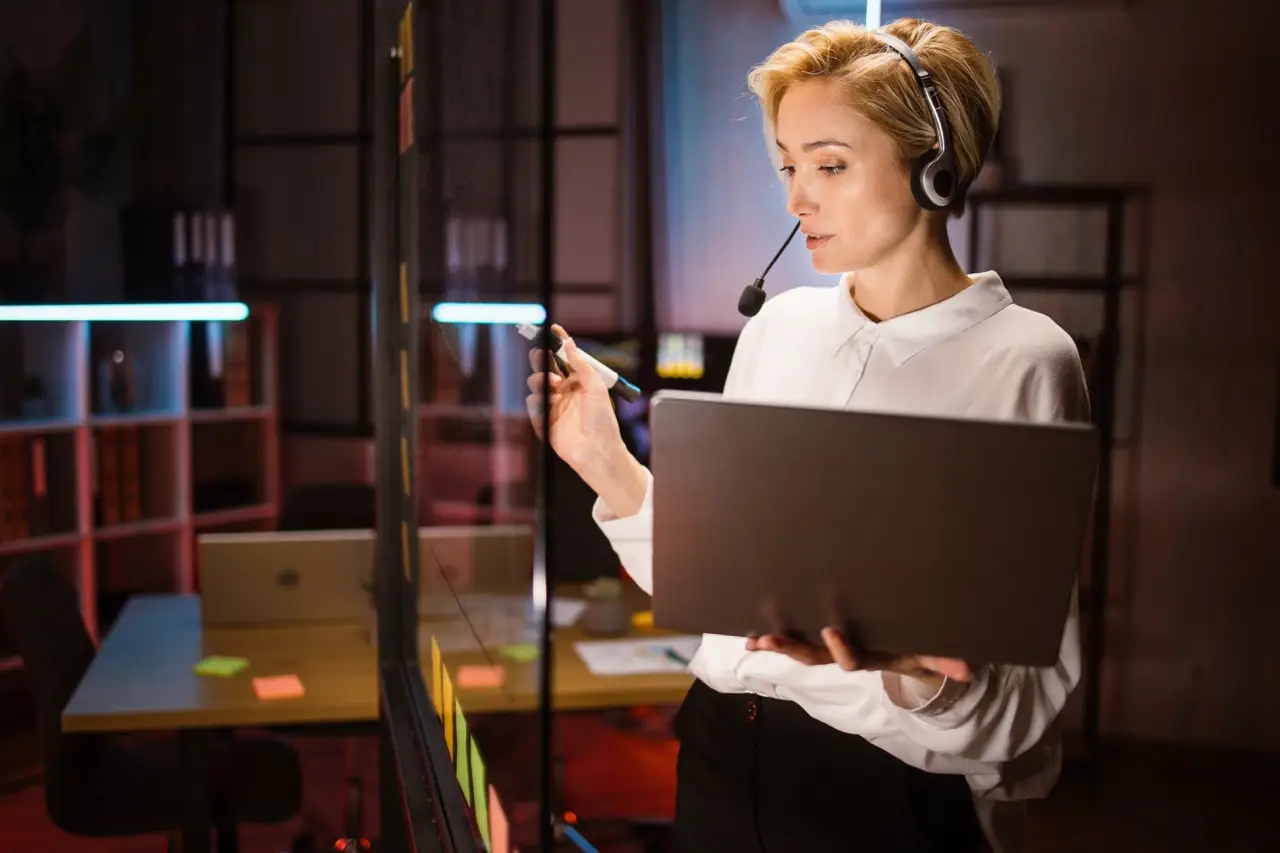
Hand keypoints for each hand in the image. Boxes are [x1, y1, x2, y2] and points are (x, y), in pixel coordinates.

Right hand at [525, 324, 626, 477]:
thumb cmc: (603, 421)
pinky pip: (533, 403)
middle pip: (545, 367)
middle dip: (541, 358)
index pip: (564, 358)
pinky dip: (540, 399)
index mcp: (579, 381)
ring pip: (536, 383)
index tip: (553, 329)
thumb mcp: (597, 388)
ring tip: (554, 384)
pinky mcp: (544, 420)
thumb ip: (582, 365)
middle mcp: (564, 391)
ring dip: (542, 379)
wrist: (597, 450)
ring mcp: (553, 405)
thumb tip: (570, 344)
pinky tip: (553, 403)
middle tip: (542, 353)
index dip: (558, 344)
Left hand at [746, 628, 972, 682]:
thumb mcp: (932, 653)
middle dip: (793, 648)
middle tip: (768, 639)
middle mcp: (848, 653)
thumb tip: (967, 670)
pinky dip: (774, 638)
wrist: (910, 655)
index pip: (852, 659)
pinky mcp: (824, 637)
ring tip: (753, 640)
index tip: (830, 631)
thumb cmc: (919, 648)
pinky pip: (797, 638)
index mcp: (872, 656)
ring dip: (778, 645)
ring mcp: (835, 647)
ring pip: (803, 649)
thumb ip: (944, 659)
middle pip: (816, 657)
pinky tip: (749, 635)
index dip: (840, 649)